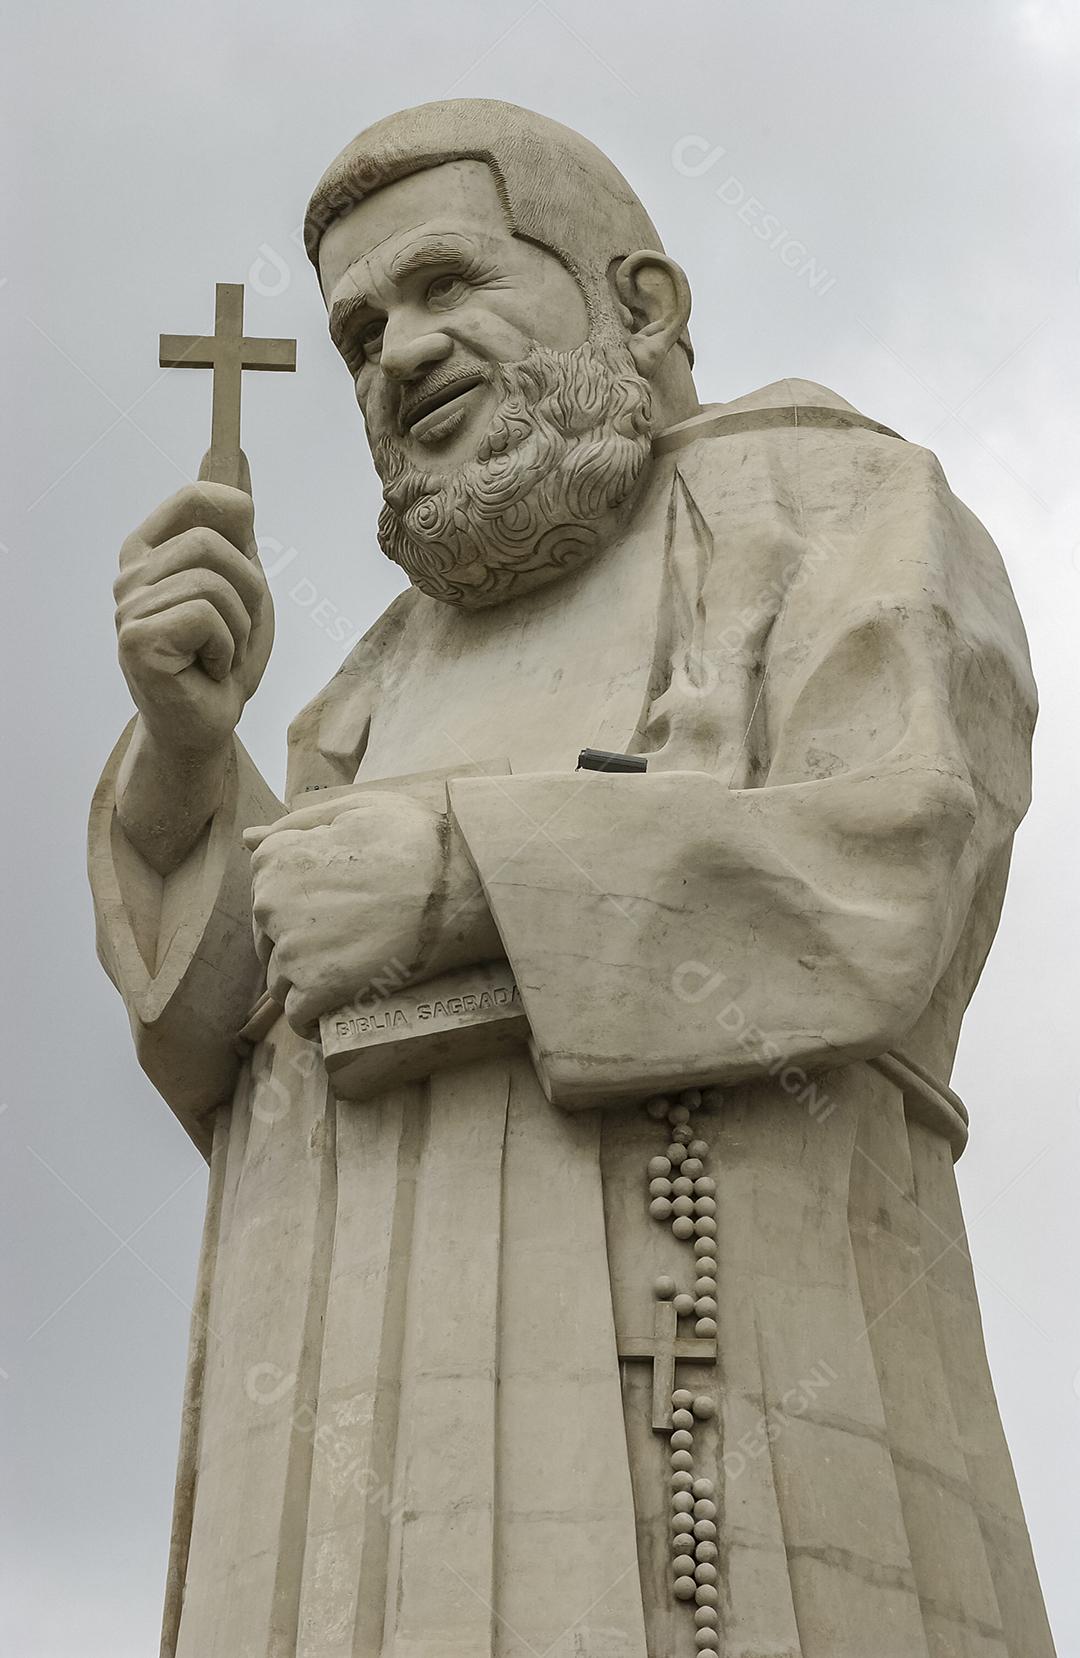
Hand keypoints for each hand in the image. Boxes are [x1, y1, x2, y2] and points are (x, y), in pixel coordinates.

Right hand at [114, 481, 272, 754]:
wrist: (207, 724)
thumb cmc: (222, 657)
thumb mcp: (242, 582)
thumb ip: (235, 526)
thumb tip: (233, 453)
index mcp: (151, 552)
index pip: (196, 497)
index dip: (234, 510)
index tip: (249, 536)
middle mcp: (131, 574)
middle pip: (214, 542)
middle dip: (249, 591)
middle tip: (237, 629)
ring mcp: (128, 606)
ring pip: (215, 583)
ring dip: (239, 627)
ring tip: (221, 653)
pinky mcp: (136, 640)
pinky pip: (207, 617)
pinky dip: (225, 649)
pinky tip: (208, 669)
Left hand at [246, 791, 500, 1033]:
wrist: (462, 886)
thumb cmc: (416, 841)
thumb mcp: (356, 809)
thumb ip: (298, 825)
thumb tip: (248, 838)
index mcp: (274, 859)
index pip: (265, 893)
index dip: (300, 902)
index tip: (335, 907)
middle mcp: (270, 905)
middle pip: (269, 938)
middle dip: (297, 943)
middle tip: (350, 939)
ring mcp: (291, 951)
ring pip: (281, 979)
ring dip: (306, 982)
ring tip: (352, 970)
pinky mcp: (317, 991)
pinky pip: (298, 1016)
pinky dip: (315, 1017)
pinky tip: (340, 1008)